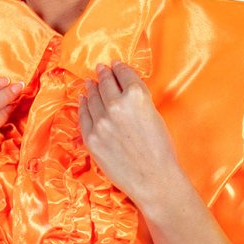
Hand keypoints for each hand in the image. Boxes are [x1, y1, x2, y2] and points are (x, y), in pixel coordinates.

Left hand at [77, 61, 180, 206]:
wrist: (154, 180)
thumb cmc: (161, 150)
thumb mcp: (155, 115)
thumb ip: (138, 100)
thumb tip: (124, 90)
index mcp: (137, 96)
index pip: (124, 74)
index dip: (119, 67)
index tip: (115, 64)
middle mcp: (116, 105)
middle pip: (105, 83)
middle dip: (103, 74)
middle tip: (100, 68)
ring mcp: (101, 122)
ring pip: (92, 97)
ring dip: (91, 87)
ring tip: (90, 82)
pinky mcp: (91, 137)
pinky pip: (83, 115)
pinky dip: (83, 105)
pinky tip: (83, 99)